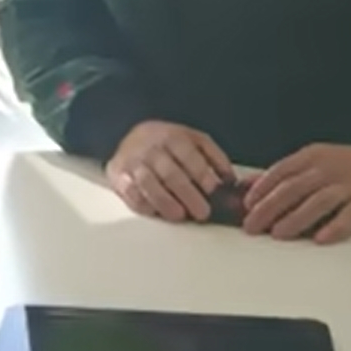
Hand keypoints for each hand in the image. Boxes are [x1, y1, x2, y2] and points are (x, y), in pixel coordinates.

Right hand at [106, 120, 233, 221]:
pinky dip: (143, 204)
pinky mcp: (119, 176)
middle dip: (188, 195)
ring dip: (165, 202)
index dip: (202, 175)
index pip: (189, 157)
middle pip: (171, 174)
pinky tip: (156, 212)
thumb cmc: (168, 142)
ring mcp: (134, 162)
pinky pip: (130, 193)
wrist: (129, 134)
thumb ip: (214, 157)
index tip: (213, 191)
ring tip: (180, 215)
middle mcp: (152, 149)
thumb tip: (231, 180)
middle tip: (202, 212)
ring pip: (149, 184)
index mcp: (173, 137)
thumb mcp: (193, 139)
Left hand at [243, 144, 350, 243]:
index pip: (282, 171)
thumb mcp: (312, 166)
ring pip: (319, 201)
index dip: (262, 189)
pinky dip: (335, 227)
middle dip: (270, 208)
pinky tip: (320, 240)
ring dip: (296, 218)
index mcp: (313, 156)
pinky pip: (350, 216)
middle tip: (253, 226)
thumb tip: (243, 187)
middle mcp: (331, 168)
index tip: (246, 207)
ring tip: (278, 234)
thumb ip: (281, 176)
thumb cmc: (341, 172)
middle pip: (295, 188)